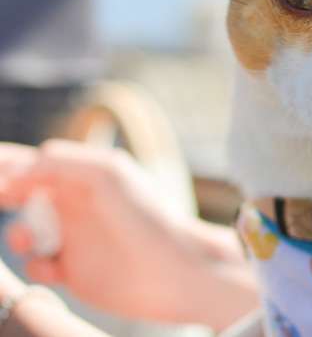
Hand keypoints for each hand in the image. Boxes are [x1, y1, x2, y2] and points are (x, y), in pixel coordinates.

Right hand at [0, 140, 257, 329]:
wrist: (172, 269)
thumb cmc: (147, 216)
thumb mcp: (107, 176)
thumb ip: (61, 164)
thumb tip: (18, 171)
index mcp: (84, 175)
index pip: (35, 163)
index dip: (9, 166)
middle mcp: (77, 202)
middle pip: (24, 195)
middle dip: (6, 195)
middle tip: (2, 200)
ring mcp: (75, 235)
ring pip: (25, 231)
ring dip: (17, 234)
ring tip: (27, 240)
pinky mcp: (74, 270)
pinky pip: (38, 265)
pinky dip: (34, 265)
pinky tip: (51, 266)